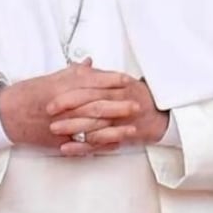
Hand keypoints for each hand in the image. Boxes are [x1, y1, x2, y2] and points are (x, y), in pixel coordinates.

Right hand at [0, 60, 135, 149]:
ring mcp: (60, 124)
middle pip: (95, 104)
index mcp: (59, 87)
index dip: (111, 80)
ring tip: (131, 125)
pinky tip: (114, 143)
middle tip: (137, 104)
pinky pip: (83, 143)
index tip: (127, 80)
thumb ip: (70, 73)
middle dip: (119, 104)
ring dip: (114, 126)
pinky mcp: (58, 140)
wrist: (4, 115)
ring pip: (92, 126)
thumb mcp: (47, 79)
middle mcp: (62, 105)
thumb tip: (89, 64)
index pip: (90, 81)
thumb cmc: (24, 96)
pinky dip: (100, 143)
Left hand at [47, 77, 168, 155]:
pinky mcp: (122, 137)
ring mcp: (121, 122)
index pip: (89, 90)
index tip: (51, 99)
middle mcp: (119, 103)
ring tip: (54, 130)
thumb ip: (98, 75)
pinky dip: (83, 146)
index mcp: (116, 87)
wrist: (164, 114)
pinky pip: (101, 143)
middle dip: (68, 111)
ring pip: (95, 125)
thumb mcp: (119, 81)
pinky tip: (67, 147)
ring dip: (73, 128)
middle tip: (48, 113)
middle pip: (91, 107)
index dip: (69, 95)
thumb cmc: (138, 95)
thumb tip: (81, 64)